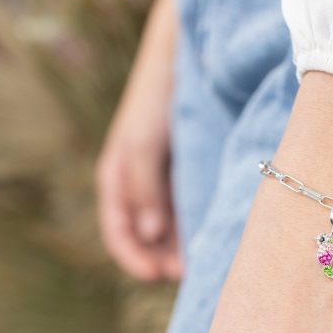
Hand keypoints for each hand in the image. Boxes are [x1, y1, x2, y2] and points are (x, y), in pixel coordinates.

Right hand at [96, 0, 181, 281]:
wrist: (187, 56)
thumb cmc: (158, 97)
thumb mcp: (143, 144)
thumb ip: (143, 190)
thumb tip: (151, 235)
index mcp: (116, 180)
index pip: (119, 233)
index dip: (134, 259)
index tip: (159, 276)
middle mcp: (139, 186)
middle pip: (146, 239)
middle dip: (164, 261)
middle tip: (191, 275)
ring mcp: (165, 183)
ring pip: (171, 230)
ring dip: (183, 251)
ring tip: (206, 264)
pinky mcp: (190, 176)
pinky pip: (191, 213)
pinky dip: (198, 230)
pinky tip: (216, 239)